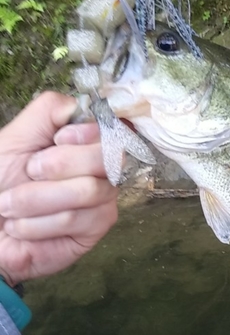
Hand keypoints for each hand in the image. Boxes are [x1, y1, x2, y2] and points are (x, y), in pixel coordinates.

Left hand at [0, 92, 118, 285]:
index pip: (114, 128)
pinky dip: (37, 223)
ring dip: (35, 198)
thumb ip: (52, 110)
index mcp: (89, 141)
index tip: (57, 139)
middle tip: (29, 171)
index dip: (86, 134)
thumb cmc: (1, 178)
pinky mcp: (98, 227)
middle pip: (108, 157)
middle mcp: (104, 168)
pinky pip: (75, 219)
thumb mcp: (19, 134)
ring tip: (11, 206)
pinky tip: (23, 226)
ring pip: (88, 190)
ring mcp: (105, 198)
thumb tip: (85, 107)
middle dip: (58, 165)